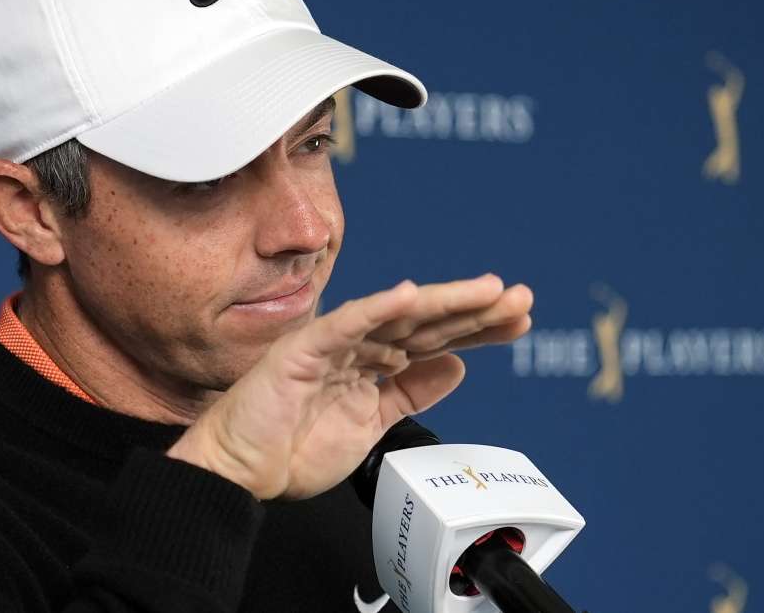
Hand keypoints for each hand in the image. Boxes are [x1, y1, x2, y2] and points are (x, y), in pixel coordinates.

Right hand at [166, 274, 532, 499]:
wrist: (242, 470)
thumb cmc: (291, 447)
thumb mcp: (370, 423)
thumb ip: (409, 392)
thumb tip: (456, 367)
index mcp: (372, 363)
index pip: (434, 339)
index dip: (477, 329)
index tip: (518, 322)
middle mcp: (357, 346)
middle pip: (425, 321)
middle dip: (475, 310)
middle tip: (520, 298)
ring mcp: (332, 344)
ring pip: (395, 315)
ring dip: (442, 302)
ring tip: (487, 292)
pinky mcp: (304, 351)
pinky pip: (345, 325)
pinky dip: (377, 308)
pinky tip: (409, 296)